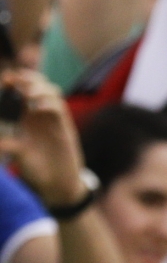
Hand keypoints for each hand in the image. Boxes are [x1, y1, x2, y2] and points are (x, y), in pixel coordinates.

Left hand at [0, 69, 85, 206]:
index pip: (21, 90)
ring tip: (26, 93)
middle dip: (26, 78)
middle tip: (14, 81)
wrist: (57, 184)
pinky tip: (38, 107)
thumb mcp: (17, 154)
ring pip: (50, 91)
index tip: (5, 80)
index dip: (14, 81)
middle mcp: (39, 114)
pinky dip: (48, 102)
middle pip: (37, 84)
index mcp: (24, 116)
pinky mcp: (65, 126)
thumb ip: (8, 145)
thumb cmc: (35, 170)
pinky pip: (58, 107)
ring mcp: (53, 119)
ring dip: (38, 87)